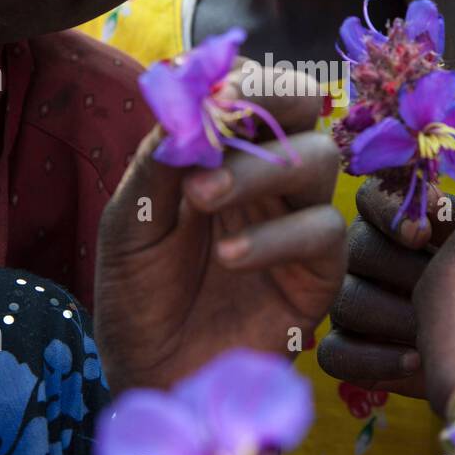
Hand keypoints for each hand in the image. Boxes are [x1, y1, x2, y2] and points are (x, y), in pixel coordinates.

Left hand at [94, 66, 345, 392]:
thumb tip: (186, 105)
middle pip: (303, 110)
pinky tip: (229, 257)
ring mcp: (297, 221)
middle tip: (228, 117)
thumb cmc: (138, 298)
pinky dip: (277, 236)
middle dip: (272, 102)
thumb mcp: (129, 224)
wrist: (152, 376)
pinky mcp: (319, 272)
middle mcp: (268, 179)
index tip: (215, 84)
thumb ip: (157, 166)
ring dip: (261, 168)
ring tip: (203, 199)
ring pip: (319, 159)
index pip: (253, 93)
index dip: (244, 78)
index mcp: (223, 155)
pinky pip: (325, 230)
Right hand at [317, 180, 454, 398]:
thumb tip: (436, 209)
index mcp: (401, 220)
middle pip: (355, 250)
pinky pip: (338, 353)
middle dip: (396, 270)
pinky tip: (414, 361)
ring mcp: (359, 305)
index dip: (388, 213)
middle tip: (433, 287)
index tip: (421, 234)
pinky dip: (370, 358)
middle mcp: (371, 259)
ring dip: (387, 315)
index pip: (373, 198)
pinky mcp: (355, 351)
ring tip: (431, 328)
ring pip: (345, 301)